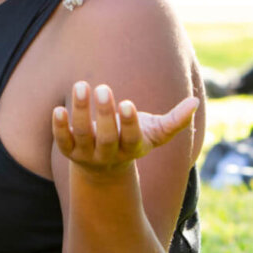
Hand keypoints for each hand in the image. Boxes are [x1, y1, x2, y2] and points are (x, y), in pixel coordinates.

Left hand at [52, 81, 197, 177]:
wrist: (104, 167)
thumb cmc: (133, 140)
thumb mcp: (154, 133)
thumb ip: (175, 121)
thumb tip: (194, 102)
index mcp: (131, 149)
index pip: (131, 139)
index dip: (129, 123)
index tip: (127, 103)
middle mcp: (108, 155)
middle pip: (106, 138)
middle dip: (105, 114)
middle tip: (103, 88)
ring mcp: (87, 154)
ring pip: (82, 135)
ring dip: (81, 111)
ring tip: (81, 85)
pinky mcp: (68, 150)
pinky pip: (62, 140)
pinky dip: (59, 127)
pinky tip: (58, 109)